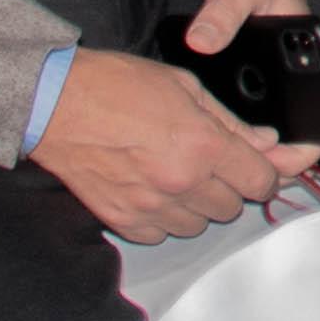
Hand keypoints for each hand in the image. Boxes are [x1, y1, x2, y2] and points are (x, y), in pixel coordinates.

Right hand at [27, 47, 313, 242]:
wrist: (53, 104)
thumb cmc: (116, 85)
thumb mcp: (185, 86)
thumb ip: (230, 121)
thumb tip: (266, 142)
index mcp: (203, 146)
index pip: (261, 182)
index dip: (266, 174)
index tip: (260, 168)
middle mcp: (181, 183)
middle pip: (232, 207)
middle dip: (229, 185)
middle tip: (209, 161)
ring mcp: (150, 207)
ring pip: (198, 225)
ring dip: (197, 204)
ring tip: (176, 173)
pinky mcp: (123, 221)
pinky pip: (161, 235)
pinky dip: (164, 218)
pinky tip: (153, 190)